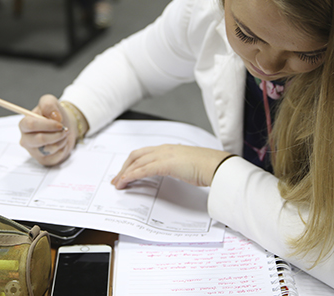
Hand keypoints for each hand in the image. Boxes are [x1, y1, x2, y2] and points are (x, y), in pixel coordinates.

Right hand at [18, 95, 74, 166]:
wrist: (63, 126)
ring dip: (61, 140)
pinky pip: (55, 157)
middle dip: (56, 134)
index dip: (46, 125)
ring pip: (49, 149)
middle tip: (65, 130)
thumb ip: (48, 104)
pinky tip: (61, 143)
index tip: (59, 123)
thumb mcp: (50, 101)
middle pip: (40, 139)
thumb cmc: (53, 115)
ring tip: (63, 135)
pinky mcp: (43, 160)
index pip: (30, 125)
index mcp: (24, 124)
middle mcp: (26, 139)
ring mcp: (34, 151)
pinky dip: (63, 148)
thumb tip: (55, 116)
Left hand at [111, 144, 231, 188]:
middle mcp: (164, 149)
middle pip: (136, 156)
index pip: (144, 153)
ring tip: (118, 184)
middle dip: (124, 167)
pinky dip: (131, 176)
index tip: (126, 173)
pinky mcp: (165, 164)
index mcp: (169, 149)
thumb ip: (178, 166)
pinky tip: (126, 182)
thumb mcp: (188, 165)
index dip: (132, 163)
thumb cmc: (207, 166)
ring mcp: (164, 155)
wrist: (216, 165)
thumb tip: (175, 172)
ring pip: (136, 162)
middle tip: (117, 180)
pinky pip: (142, 170)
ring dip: (124, 173)